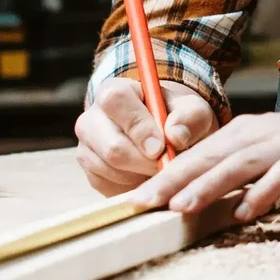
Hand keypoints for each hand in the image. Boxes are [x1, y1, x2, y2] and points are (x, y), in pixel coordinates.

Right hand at [75, 77, 218, 196]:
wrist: (166, 141)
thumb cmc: (177, 120)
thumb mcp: (193, 112)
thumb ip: (190, 117)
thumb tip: (176, 135)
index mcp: (114, 91)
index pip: (116, 101)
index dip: (139, 126)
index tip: (161, 147)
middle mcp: (92, 118)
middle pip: (113, 146)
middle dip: (146, 161)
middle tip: (167, 164)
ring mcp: (87, 148)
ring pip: (112, 170)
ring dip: (142, 174)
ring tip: (160, 167)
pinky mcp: (90, 174)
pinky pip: (110, 187)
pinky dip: (134, 186)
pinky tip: (146, 176)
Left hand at [128, 100, 279, 221]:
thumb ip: (247, 167)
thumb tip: (204, 192)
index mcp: (253, 131)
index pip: (202, 152)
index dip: (168, 174)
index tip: (138, 198)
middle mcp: (267, 133)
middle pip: (213, 155)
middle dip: (175, 179)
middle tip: (143, 203)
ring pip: (242, 162)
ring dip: (210, 184)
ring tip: (181, 207)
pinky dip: (265, 190)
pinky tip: (247, 210)